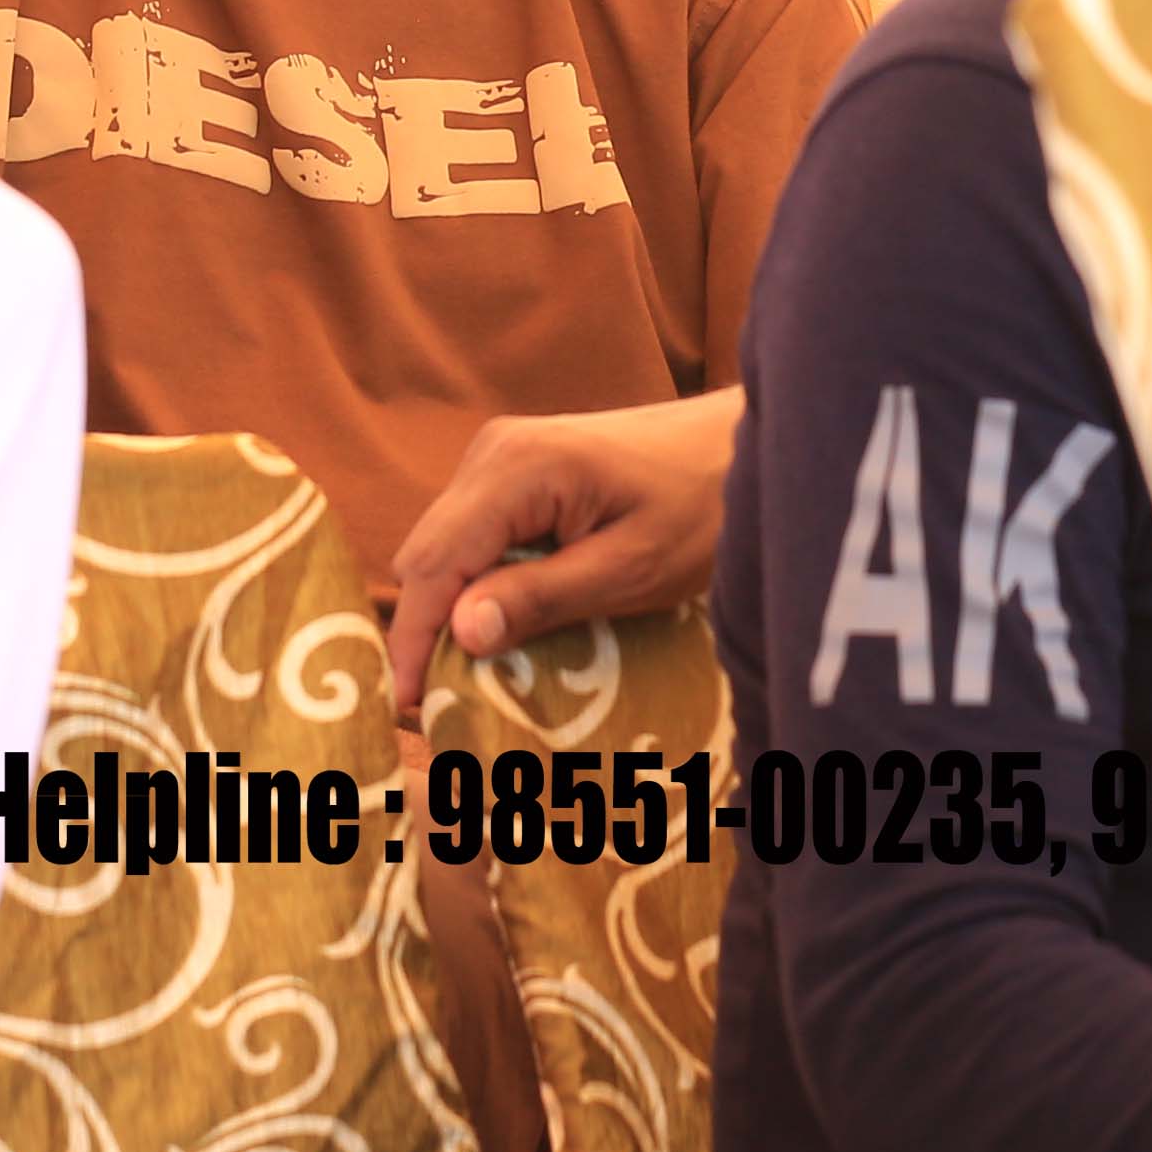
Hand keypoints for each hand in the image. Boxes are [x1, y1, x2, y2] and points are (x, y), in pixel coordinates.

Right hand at [382, 388, 739, 715]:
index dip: (415, 636)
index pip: (436, 561)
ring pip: (446, 545)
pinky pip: (474, 534)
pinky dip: (474, 582)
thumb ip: (542, 598)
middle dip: (425, 626)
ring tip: (463, 675)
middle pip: (428, 552)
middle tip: (437, 701)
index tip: (412, 704)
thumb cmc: (701, 509)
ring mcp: (502, 455)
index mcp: (516, 468)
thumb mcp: (630, 570)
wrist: (740, 447)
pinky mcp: (518, 469)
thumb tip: (459, 633)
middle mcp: (493, 452)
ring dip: (449, 607)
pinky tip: (496, 624)